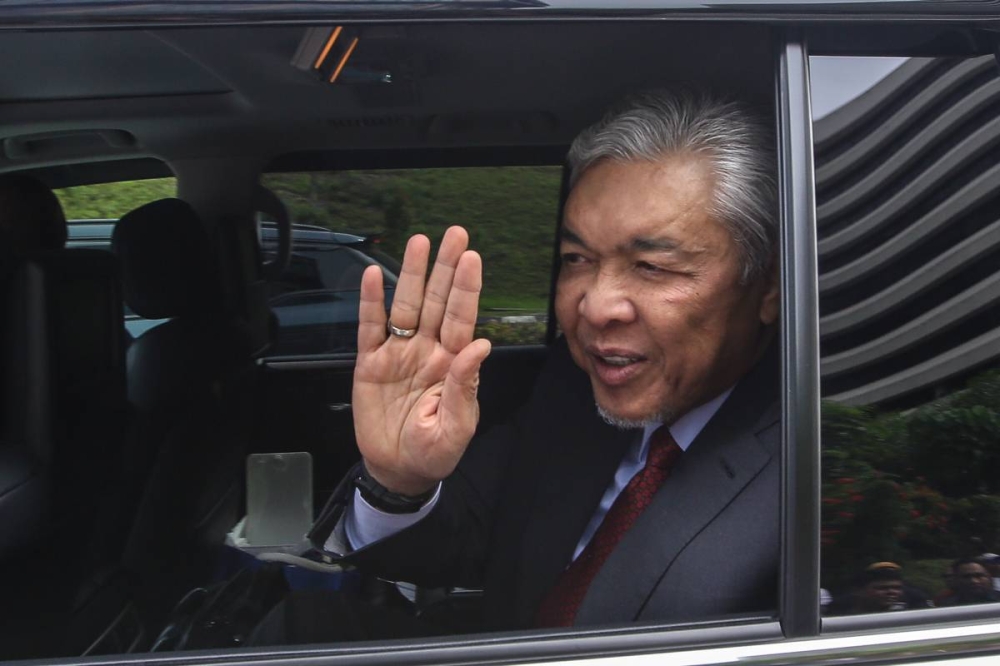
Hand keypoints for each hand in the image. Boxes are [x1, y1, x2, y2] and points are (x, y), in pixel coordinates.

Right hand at [352, 226, 490, 495]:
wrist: (399, 469)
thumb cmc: (434, 451)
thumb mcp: (456, 427)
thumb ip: (465, 386)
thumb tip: (480, 346)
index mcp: (453, 363)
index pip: (462, 318)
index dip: (466, 288)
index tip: (471, 259)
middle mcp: (428, 350)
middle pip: (438, 301)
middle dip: (446, 268)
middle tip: (454, 236)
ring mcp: (399, 353)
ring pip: (407, 305)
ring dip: (412, 274)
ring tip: (419, 243)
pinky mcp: (371, 363)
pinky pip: (370, 327)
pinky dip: (371, 302)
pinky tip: (374, 276)